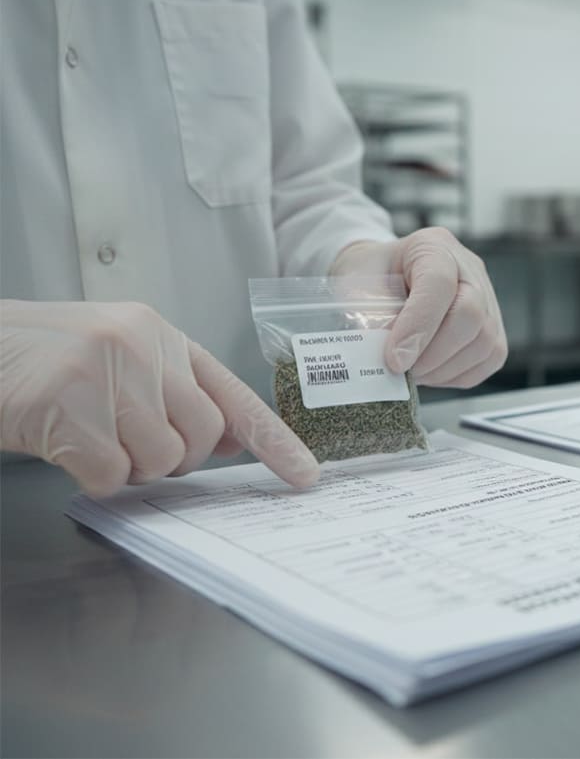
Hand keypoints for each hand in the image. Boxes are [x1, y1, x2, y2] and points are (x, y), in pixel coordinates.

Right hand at [0, 300, 318, 495]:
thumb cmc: (42, 363)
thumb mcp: (119, 362)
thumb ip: (174, 393)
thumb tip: (228, 440)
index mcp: (161, 334)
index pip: (233, 394)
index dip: (274, 439)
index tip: (305, 474)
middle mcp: (142, 344)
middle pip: (202, 436)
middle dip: (171, 459)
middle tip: (125, 443)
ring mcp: (105, 369)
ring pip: (159, 460)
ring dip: (126, 467)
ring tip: (87, 435)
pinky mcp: (67, 403)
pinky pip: (111, 475)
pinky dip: (91, 477)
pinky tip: (64, 446)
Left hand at [331, 228, 506, 387]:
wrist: (385, 278)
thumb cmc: (373, 278)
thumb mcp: (357, 287)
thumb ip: (371, 317)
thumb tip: (388, 358)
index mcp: (433, 247)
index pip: (438, 284)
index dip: (418, 326)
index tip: (395, 360)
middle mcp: (469, 268)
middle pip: (470, 314)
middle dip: (433, 354)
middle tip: (402, 370)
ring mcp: (488, 297)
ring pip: (485, 342)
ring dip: (445, 369)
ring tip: (413, 372)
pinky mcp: (495, 327)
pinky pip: (490, 359)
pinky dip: (459, 375)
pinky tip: (432, 372)